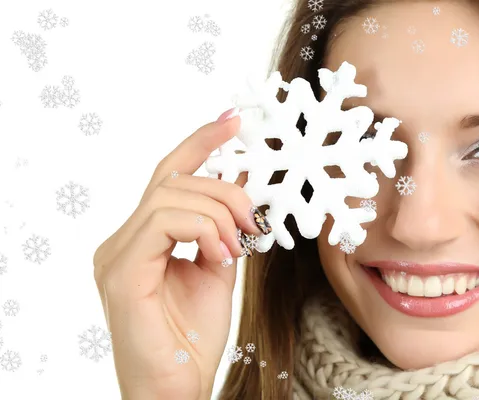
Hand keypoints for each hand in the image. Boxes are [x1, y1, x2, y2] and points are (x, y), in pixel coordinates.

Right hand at [93, 108, 266, 399]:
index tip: (232, 121)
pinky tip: (220, 257)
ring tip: (237, 246)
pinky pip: (164, 222)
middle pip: (173, 180)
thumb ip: (225, 226)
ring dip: (218, 214)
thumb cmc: (194, 335)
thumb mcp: (219, 266)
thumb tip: (244, 185)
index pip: (168, 174)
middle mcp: (122, 240)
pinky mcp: (121, 272)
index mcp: (143, 237)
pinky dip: (203, 231)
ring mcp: (116, 254)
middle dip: (224, 191)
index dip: (199, 142)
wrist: (178, 388)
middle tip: (253, 220)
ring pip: (170, 195)